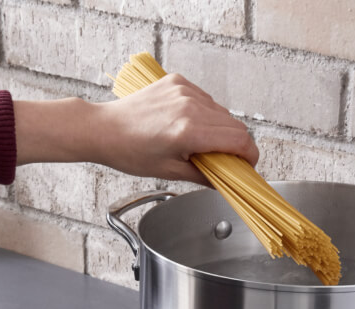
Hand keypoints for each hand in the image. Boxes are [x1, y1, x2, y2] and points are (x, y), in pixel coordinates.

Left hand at [13, 75, 258, 183]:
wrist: (104, 129)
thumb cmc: (129, 152)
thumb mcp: (169, 172)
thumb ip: (204, 175)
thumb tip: (226, 181)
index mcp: (188, 131)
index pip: (239, 140)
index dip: (250, 155)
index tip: (249, 165)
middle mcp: (189, 106)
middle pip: (235, 125)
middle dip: (237, 145)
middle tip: (227, 160)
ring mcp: (183, 91)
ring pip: (221, 111)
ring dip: (221, 129)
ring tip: (202, 143)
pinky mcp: (177, 81)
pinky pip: (205, 99)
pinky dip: (206, 114)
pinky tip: (190, 125)